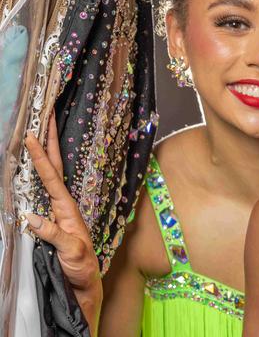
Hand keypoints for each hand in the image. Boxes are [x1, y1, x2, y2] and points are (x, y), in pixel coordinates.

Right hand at [24, 115, 101, 331]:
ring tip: (39, 132)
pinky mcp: (53, 220)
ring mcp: (58, 211)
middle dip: (49, 142)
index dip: (42, 156)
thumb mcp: (71, 251)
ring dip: (44, 154)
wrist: (85, 283)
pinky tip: (34, 167)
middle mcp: (63, 205)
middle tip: (46, 117)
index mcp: (68, 208)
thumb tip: (30, 217)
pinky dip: (39, 175)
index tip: (35, 135)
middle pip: (54, 167)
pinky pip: (44, 192)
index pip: (52, 176)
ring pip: (49, 176)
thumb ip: (53, 234)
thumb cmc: (81, 267)